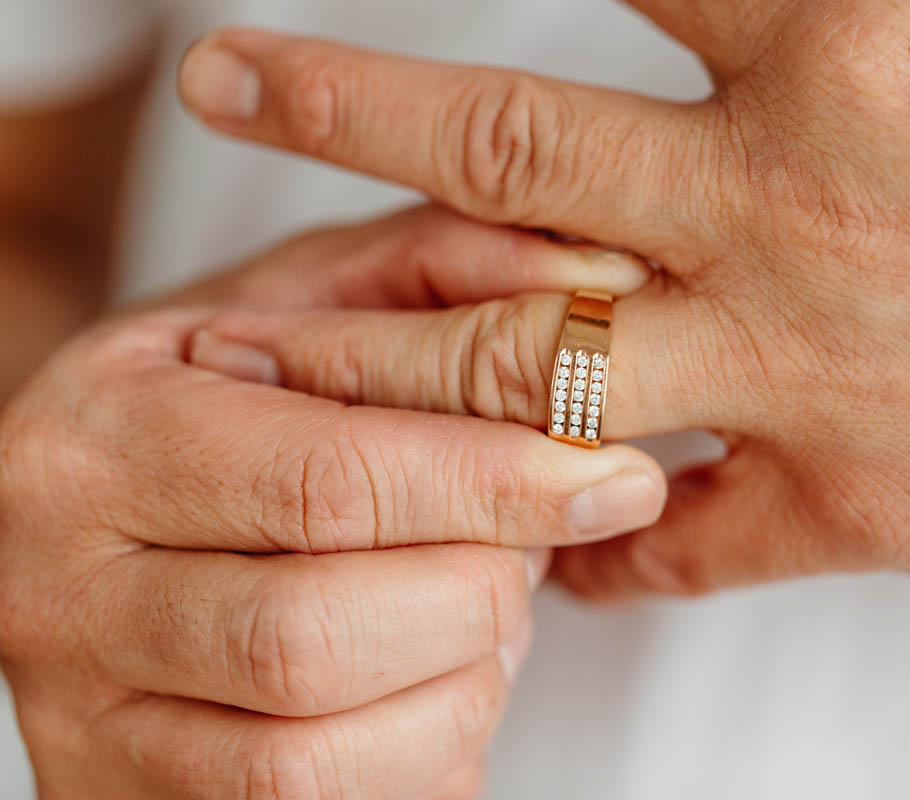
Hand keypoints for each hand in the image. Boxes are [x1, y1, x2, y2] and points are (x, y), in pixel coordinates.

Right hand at [0, 212, 665, 797]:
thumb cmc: (221, 396)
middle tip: (528, 548)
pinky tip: (433, 679)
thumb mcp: (306, 300)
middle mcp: (64, 595)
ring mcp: (91, 723)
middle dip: (477, 595)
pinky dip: (426, 756)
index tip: (619, 479)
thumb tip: (598, 275)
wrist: (93, 517)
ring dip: (454, 688)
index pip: (326, 480)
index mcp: (101, 441)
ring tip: (474, 610)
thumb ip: (439, 267)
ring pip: (315, 760)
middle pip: (318, 637)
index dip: (495, 485)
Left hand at [178, 3, 909, 599]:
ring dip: (393, 361)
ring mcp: (810, 367)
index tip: (360, 1)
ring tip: (280, 359)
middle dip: (345, 107)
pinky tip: (546, 558)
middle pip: (505, 145)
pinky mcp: (860, 507)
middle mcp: (795, 202)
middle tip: (224, 81)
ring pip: (535, 366)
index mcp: (857, 36)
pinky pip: (675, 547)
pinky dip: (595, 553)